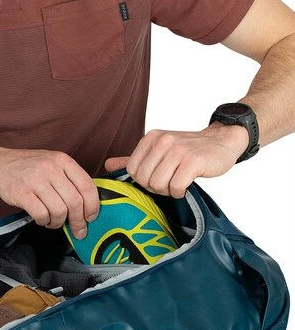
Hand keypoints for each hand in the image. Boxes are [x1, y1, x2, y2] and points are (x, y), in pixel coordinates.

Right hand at [0, 147, 99, 238]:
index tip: (91, 217)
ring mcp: (35, 180)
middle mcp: (51, 168)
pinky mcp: (22, 193)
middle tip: (78, 230)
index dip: (93, 206)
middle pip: (75, 202)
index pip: (87, 186)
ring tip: (54, 222)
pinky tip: (43, 220)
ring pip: (59, 211)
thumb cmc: (28, 167)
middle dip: (79, 221)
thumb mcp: (52, 163)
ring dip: (59, 222)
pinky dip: (45, 222)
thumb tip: (89, 205)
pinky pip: (42, 215)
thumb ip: (70, 179)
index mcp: (62, 160)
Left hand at [104, 122, 249, 197]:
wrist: (221, 141)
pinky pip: (176, 187)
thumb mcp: (159, 150)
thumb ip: (133, 158)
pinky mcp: (193, 161)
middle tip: (169, 182)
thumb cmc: (189, 150)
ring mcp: (178, 150)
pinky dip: (180, 192)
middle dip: (156, 188)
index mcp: (151, 137)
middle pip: (145, 180)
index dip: (144, 180)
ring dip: (169, 191)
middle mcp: (162, 141)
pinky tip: (186, 185)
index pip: (133, 170)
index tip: (158, 177)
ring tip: (178, 183)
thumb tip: (107, 165)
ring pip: (158, 185)